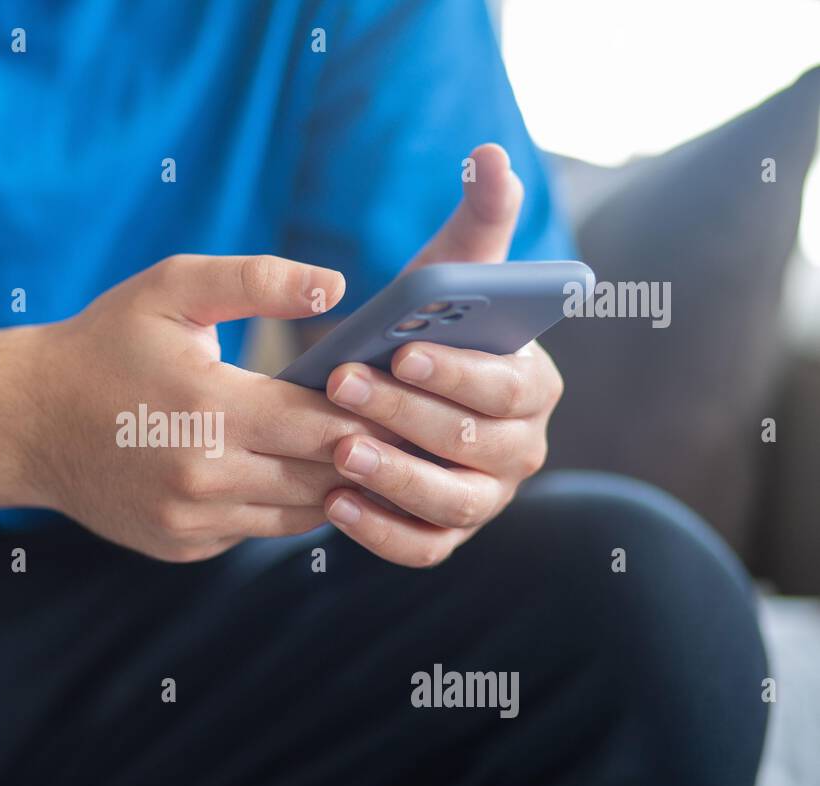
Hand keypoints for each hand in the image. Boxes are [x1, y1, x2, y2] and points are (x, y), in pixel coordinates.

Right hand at [24, 253, 393, 561]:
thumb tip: (337, 286)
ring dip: (332, 486)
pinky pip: (258, 531)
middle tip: (404, 429)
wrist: (26, 421)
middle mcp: (204, 478)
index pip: (325, 424)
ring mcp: (192, 521)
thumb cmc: (103, 345)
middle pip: (324, 478)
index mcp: (210, 409)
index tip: (400, 395)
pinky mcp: (183, 546)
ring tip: (363, 452)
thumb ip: (256, 279)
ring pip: (300, 516)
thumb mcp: (170, 290)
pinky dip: (281, 505)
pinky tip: (291, 472)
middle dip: (365, 452)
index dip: (370, 412)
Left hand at [322, 144, 564, 566]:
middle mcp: (521, 449)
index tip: (403, 350)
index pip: (509, 386)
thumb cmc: (420, 330)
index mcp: (532, 385)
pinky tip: (334, 505)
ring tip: (339, 453)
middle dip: (410, 415)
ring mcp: (484, 499)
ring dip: (397, 478)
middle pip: (477, 444)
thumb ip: (476, 222)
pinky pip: (421, 548)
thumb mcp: (446, 277)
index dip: (459, 372)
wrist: (382, 394)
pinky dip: (382, 533)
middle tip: (345, 389)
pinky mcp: (443, 535)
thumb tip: (489, 154)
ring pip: (452, 501)